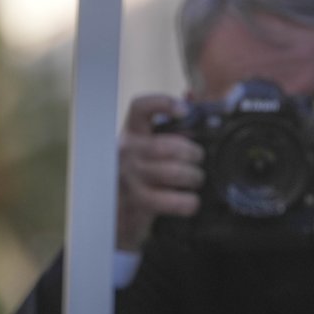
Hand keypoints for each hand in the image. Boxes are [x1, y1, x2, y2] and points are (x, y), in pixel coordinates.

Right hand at [116, 94, 203, 250]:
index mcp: (131, 134)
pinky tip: (190, 201)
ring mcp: (130, 177)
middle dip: (193, 154)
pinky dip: (189, 202)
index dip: (163, 103)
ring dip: (194, 177)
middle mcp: (126, 152)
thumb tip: (191, 96)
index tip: (184, 111)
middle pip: (169, 145)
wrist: (115, 217)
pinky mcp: (137, 202)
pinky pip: (173, 200)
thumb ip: (168, 124)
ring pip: (175, 172)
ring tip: (195, 180)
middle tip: (198, 160)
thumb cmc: (139, 177)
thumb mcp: (146, 149)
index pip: (140, 108)